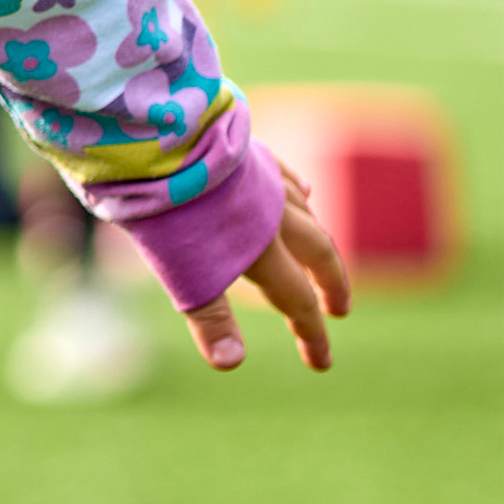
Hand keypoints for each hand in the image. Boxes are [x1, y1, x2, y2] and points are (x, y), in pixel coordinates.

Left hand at [180, 168, 350, 374]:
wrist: (163, 139)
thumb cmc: (167, 210)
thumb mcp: (181, 272)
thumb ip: (210, 318)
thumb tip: (231, 364)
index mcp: (261, 250)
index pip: (297, 302)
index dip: (311, 335)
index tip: (321, 364)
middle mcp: (275, 215)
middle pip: (319, 255)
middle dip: (332, 286)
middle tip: (340, 310)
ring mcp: (266, 180)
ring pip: (307, 216)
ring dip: (321, 242)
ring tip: (326, 259)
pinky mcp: (252, 154)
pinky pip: (288, 179)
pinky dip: (301, 194)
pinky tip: (305, 193)